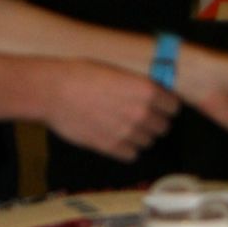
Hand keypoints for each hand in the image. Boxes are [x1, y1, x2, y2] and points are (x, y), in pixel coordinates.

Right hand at [42, 60, 178, 158]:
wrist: (54, 91)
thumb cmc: (81, 74)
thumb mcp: (116, 71)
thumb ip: (137, 86)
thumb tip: (149, 95)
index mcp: (146, 90)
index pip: (173, 106)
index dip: (165, 105)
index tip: (158, 105)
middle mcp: (142, 113)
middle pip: (163, 127)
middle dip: (154, 122)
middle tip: (138, 116)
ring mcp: (127, 132)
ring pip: (148, 142)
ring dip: (140, 136)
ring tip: (123, 126)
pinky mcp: (111, 147)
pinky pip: (132, 154)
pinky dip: (126, 149)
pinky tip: (115, 137)